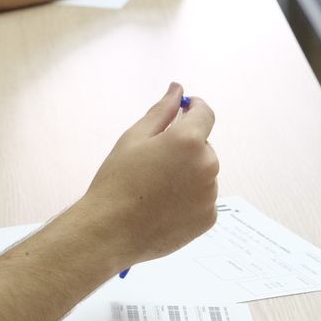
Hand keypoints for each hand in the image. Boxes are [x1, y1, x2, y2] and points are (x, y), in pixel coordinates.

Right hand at [78, 83, 219, 266]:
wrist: (111, 231)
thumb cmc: (117, 181)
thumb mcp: (134, 137)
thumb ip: (162, 110)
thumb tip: (177, 89)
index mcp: (188, 141)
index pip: (206, 113)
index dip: (195, 108)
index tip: (184, 110)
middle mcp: (207, 166)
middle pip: (203, 146)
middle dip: (184, 147)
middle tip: (153, 161)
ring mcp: (210, 195)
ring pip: (203, 173)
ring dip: (187, 174)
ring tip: (155, 188)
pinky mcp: (208, 218)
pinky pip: (203, 199)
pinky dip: (189, 199)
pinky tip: (162, 205)